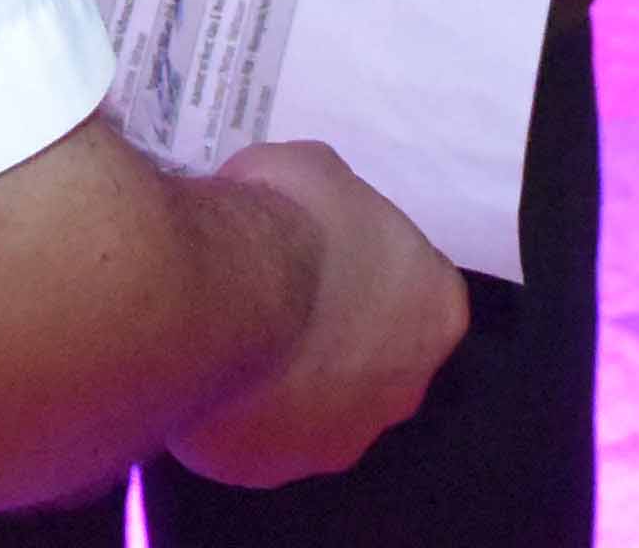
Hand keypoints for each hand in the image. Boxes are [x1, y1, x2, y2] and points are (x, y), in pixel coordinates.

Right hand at [165, 142, 467, 487]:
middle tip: (275, 298)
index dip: (357, 266)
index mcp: (435, 309)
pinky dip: (234, 411)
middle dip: (330, 335)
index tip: (311, 251)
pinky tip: (204, 373)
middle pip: (370, 359)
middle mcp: (404, 388)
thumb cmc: (286, 221)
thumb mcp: (314, 169)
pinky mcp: (272, 470)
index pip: (407, 289)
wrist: (221, 293)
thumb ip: (323, 197)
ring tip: (232, 336)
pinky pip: (254, 438)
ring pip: (313, 409)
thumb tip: (293, 205)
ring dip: (284, 380)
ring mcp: (339, 439)